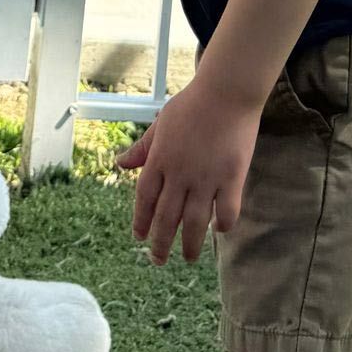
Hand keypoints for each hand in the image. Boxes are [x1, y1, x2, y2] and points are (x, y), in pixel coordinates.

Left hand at [115, 72, 261, 266]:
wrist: (227, 91)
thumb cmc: (192, 104)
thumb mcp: (160, 123)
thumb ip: (142, 148)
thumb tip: (120, 164)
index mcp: (160, 159)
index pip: (145, 199)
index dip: (141, 220)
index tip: (139, 237)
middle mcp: (180, 173)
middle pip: (166, 217)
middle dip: (160, 243)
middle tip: (158, 261)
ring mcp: (206, 177)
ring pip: (195, 222)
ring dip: (190, 244)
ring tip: (188, 258)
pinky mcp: (232, 177)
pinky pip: (226, 211)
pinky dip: (222, 225)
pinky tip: (219, 229)